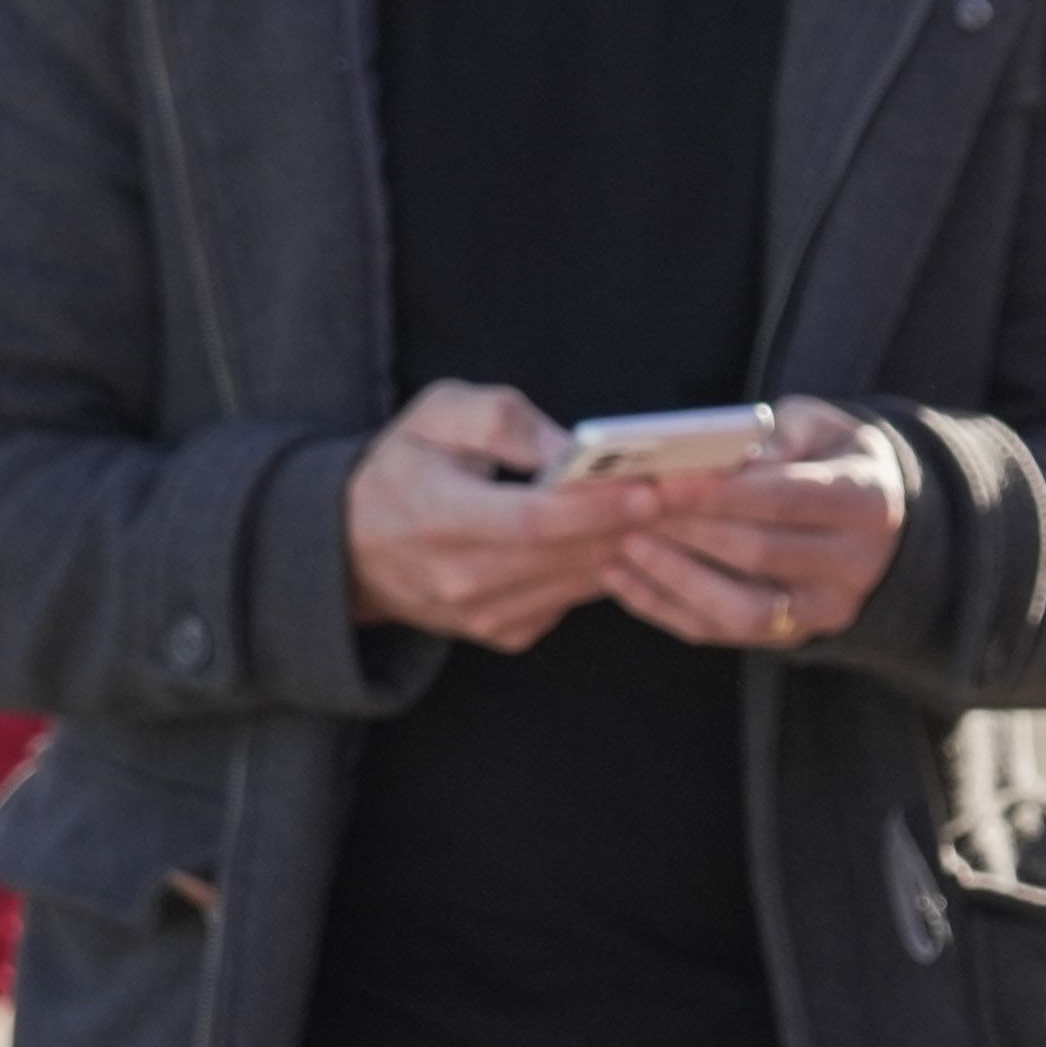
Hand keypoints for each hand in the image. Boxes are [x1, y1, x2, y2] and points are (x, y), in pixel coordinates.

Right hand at [339, 382, 661, 650]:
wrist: (351, 548)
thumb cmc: (403, 467)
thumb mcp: (436, 413)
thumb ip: (501, 420)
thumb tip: (568, 447)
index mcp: (440, 518)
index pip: (534, 521)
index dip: (598, 507)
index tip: (653, 485)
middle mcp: (463, 580)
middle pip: (569, 556)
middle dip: (636, 523)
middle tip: (694, 492)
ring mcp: (484, 616)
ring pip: (578, 582)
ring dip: (629, 547)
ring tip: (676, 509)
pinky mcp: (503, 633)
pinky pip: (569, 601)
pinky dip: (600, 569)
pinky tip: (623, 536)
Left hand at [604, 398, 911, 655]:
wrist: (870, 515)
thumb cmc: (826, 455)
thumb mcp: (814, 426)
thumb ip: (772, 437)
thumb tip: (723, 456)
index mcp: (867, 502)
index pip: (786, 500)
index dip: (721, 494)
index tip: (663, 481)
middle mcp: (855, 565)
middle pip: (760, 555)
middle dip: (688, 531)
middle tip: (630, 509)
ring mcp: (823, 610)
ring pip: (741, 610)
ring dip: (675, 578)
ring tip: (625, 544)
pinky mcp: (790, 636)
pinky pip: (720, 632)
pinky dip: (665, 607)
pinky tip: (622, 577)